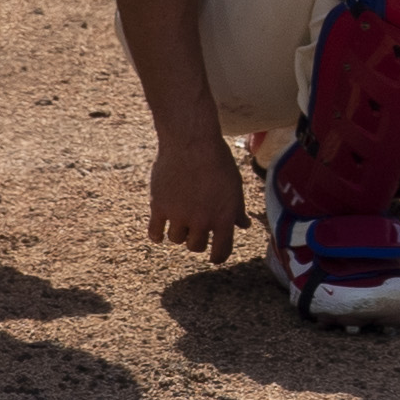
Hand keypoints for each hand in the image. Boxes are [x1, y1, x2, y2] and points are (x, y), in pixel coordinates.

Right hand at [147, 133, 246, 262]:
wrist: (191, 142)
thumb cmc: (218, 160)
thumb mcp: (234, 185)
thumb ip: (237, 209)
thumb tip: (244, 225)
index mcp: (223, 217)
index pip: (221, 251)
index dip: (218, 257)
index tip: (214, 258)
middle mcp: (201, 221)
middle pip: (195, 246)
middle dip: (197, 240)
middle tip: (195, 228)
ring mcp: (179, 215)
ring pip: (176, 239)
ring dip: (179, 233)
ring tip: (180, 220)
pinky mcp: (159, 207)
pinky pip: (155, 233)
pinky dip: (156, 235)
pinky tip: (159, 231)